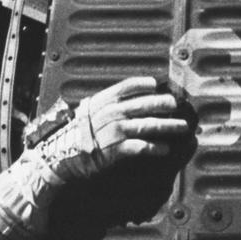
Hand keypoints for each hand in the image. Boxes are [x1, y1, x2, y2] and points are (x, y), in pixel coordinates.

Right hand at [41, 76, 189, 181]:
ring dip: (167, 126)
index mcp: (102, 101)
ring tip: (181, 127)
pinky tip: (165, 149)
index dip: (143, 84)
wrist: (59, 156)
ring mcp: (113, 131)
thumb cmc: (73, 135)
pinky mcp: (115, 150)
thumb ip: (104, 106)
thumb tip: (121, 103)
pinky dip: (154, 148)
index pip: (126, 86)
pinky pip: (140, 146)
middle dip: (163, 103)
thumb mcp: (86, 113)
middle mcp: (110, 113)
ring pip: (146, 125)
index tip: (156, 84)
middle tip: (177, 105)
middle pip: (142, 104)